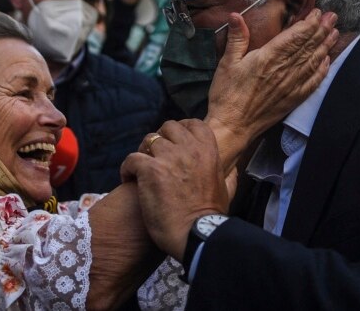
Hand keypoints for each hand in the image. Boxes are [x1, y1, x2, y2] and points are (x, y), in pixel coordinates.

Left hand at [120, 120, 227, 259]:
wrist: (198, 234)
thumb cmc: (211, 217)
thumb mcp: (227, 190)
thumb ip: (229, 175)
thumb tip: (232, 169)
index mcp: (208, 150)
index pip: (191, 124)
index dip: (179, 129)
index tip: (172, 141)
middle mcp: (189, 149)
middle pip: (167, 127)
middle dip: (160, 138)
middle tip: (155, 155)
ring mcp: (169, 158)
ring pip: (148, 140)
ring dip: (143, 152)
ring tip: (140, 169)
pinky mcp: (150, 171)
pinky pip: (131, 158)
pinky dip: (127, 168)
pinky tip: (128, 179)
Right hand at [205, 9, 338, 169]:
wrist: (233, 126)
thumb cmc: (227, 94)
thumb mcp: (227, 63)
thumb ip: (236, 38)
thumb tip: (235, 14)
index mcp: (268, 58)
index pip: (295, 37)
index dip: (309, 24)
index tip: (318, 13)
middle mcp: (284, 70)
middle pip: (308, 47)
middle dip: (322, 30)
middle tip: (333, 17)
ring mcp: (291, 86)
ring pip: (313, 62)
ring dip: (325, 46)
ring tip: (335, 33)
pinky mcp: (293, 99)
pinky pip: (312, 83)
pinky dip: (322, 71)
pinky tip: (327, 62)